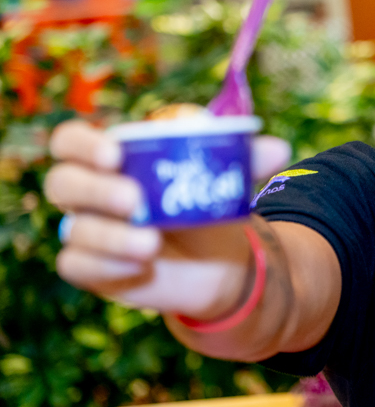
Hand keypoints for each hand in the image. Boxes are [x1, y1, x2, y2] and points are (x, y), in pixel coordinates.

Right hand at [45, 120, 291, 317]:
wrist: (217, 259)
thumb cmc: (207, 203)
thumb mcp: (224, 180)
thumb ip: (246, 161)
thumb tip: (279, 149)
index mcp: (113, 157)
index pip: (71, 140)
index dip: (81, 143)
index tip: (115, 153)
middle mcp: (90, 191)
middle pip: (63, 182)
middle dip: (95, 190)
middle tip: (135, 199)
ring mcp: (86, 230)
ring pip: (76, 229)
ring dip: (110, 236)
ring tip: (151, 244)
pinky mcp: (91, 266)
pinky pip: (78, 265)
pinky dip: (108, 265)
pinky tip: (140, 267)